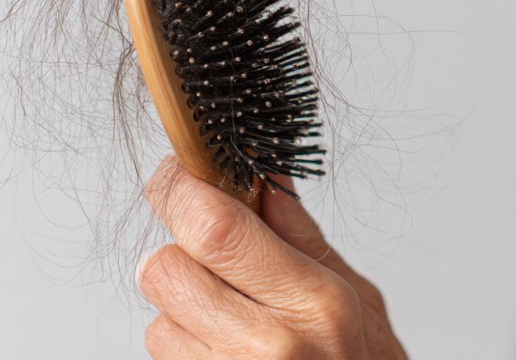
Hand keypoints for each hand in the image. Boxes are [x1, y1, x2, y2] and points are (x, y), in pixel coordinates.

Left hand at [138, 155, 407, 358]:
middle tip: (209, 250)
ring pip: (158, 314)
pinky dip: (185, 342)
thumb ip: (300, 236)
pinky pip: (163, 353)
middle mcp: (268, 344)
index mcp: (314, 301)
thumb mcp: (356, 295)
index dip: (181, 191)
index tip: (179, 173)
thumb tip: (264, 177)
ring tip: (232, 316)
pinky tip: (226, 346)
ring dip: (182, 305)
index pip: (215, 230)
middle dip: (179, 249)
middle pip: (166, 268)